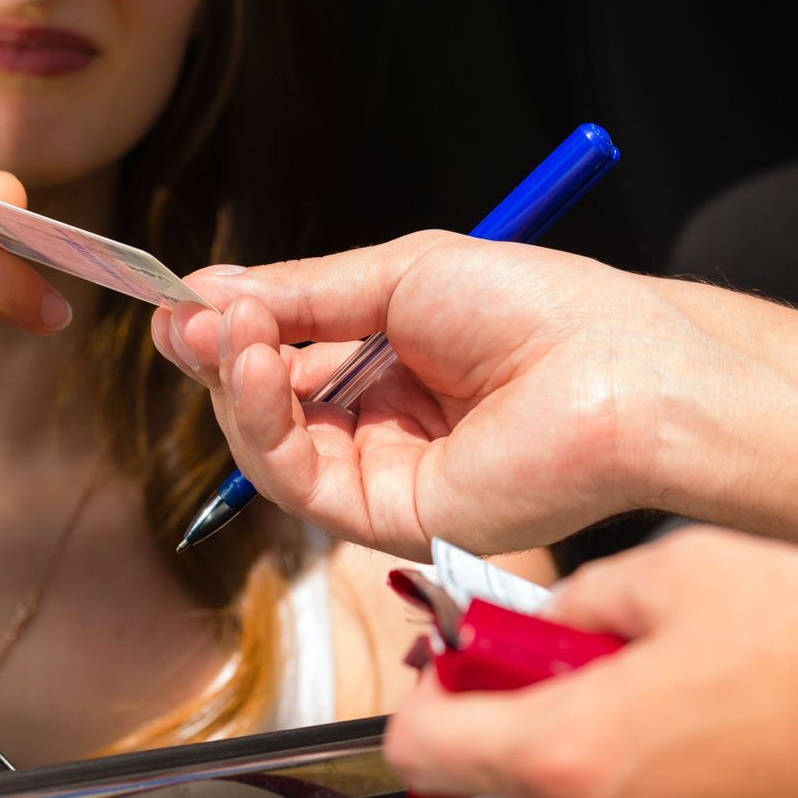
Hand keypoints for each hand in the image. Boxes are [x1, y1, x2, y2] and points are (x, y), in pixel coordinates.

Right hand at [152, 231, 717, 558]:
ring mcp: (385, 477)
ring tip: (229, 334)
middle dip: (221, 357)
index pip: (287, 357)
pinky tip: (259, 368)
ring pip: (272, 447)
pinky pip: (300, 483)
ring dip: (236, 388)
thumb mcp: (399, 277)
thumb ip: (300, 294)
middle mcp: (384, 425)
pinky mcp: (390, 520)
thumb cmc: (540, 311)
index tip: (181, 301)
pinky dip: (263, 425)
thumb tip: (206, 292)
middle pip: (268, 405)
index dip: (231, 332)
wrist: (616, 370)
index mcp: (394, 365)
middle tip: (190, 317)